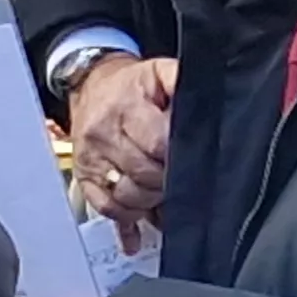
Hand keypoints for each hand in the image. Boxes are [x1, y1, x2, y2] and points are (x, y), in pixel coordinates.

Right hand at [67, 56, 177, 244]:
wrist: (90, 86)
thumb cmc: (132, 86)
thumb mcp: (160, 73)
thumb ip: (184, 86)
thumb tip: (213, 108)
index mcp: (126, 107)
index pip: (158, 144)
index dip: (179, 158)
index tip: (193, 161)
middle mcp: (104, 134)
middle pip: (144, 175)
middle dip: (169, 182)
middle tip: (181, 178)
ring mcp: (92, 159)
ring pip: (126, 196)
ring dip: (151, 202)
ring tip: (162, 193)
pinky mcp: (83, 178)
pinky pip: (105, 208)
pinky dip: (126, 219)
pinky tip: (140, 223)